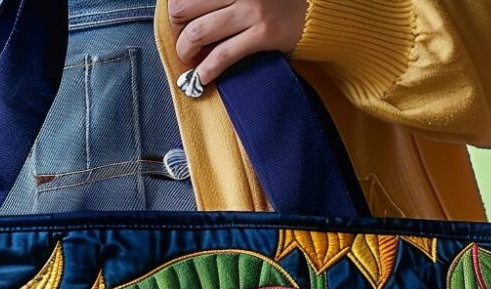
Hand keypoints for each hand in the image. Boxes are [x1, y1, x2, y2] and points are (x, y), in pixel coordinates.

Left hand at [169, 0, 307, 87]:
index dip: (175, 14)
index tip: (180, 27)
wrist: (314, 8)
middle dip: (177, 34)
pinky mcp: (264, 33)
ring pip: (197, 33)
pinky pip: (222, 56)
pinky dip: (206, 71)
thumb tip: (181, 14)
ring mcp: (251, 9)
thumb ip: (218, 0)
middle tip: (185, 46)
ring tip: (192, 61)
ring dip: (186, 53)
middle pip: (182, 11)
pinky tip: (202, 79)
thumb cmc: (272, 1)